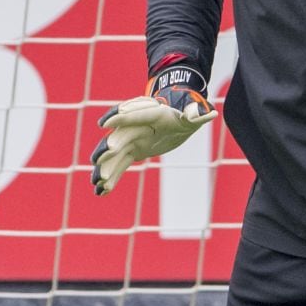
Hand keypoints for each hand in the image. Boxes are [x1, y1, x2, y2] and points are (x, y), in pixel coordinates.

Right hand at [90, 66, 216, 195]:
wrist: (174, 121)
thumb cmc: (183, 117)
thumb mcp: (191, 118)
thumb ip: (196, 116)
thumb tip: (210, 114)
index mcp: (150, 113)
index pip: (134, 114)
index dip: (119, 118)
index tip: (104, 124)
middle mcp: (135, 125)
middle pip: (118, 136)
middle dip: (107, 149)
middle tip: (97, 161)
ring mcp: (130, 139)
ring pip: (114, 154)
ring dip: (104, 167)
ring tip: (96, 182)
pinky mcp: (130, 151)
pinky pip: (118, 165)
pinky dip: (111, 177)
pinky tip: (101, 191)